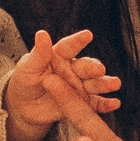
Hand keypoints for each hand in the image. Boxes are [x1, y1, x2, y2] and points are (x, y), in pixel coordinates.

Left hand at [3, 27, 120, 140]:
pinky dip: (105, 104)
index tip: (87, 35)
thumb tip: (41, 33)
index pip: (69, 47)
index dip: (78, 41)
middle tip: (99, 69)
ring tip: (115, 84)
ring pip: (94, 83)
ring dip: (105, 83)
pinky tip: (115, 103)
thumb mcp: (27, 68)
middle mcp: (73, 69)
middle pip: (85, 66)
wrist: (24, 107)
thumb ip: (38, 54)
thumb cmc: (25, 81)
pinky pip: (95, 103)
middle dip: (94, 67)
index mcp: (59, 56)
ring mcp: (79, 86)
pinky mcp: (82, 103)